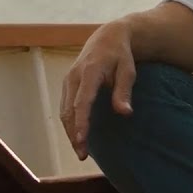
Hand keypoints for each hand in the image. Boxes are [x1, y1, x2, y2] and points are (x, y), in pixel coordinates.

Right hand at [60, 20, 136, 160]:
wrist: (107, 38)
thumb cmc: (121, 55)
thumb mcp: (128, 70)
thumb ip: (124, 91)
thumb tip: (124, 113)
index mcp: (89, 71)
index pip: (82, 101)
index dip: (80, 122)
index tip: (81, 140)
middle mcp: (73, 76)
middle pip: (69, 110)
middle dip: (73, 133)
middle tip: (83, 154)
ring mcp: (67, 80)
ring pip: (64, 111)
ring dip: (70, 131)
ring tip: (81, 151)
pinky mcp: (67, 84)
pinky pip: (65, 107)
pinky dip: (70, 123)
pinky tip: (78, 136)